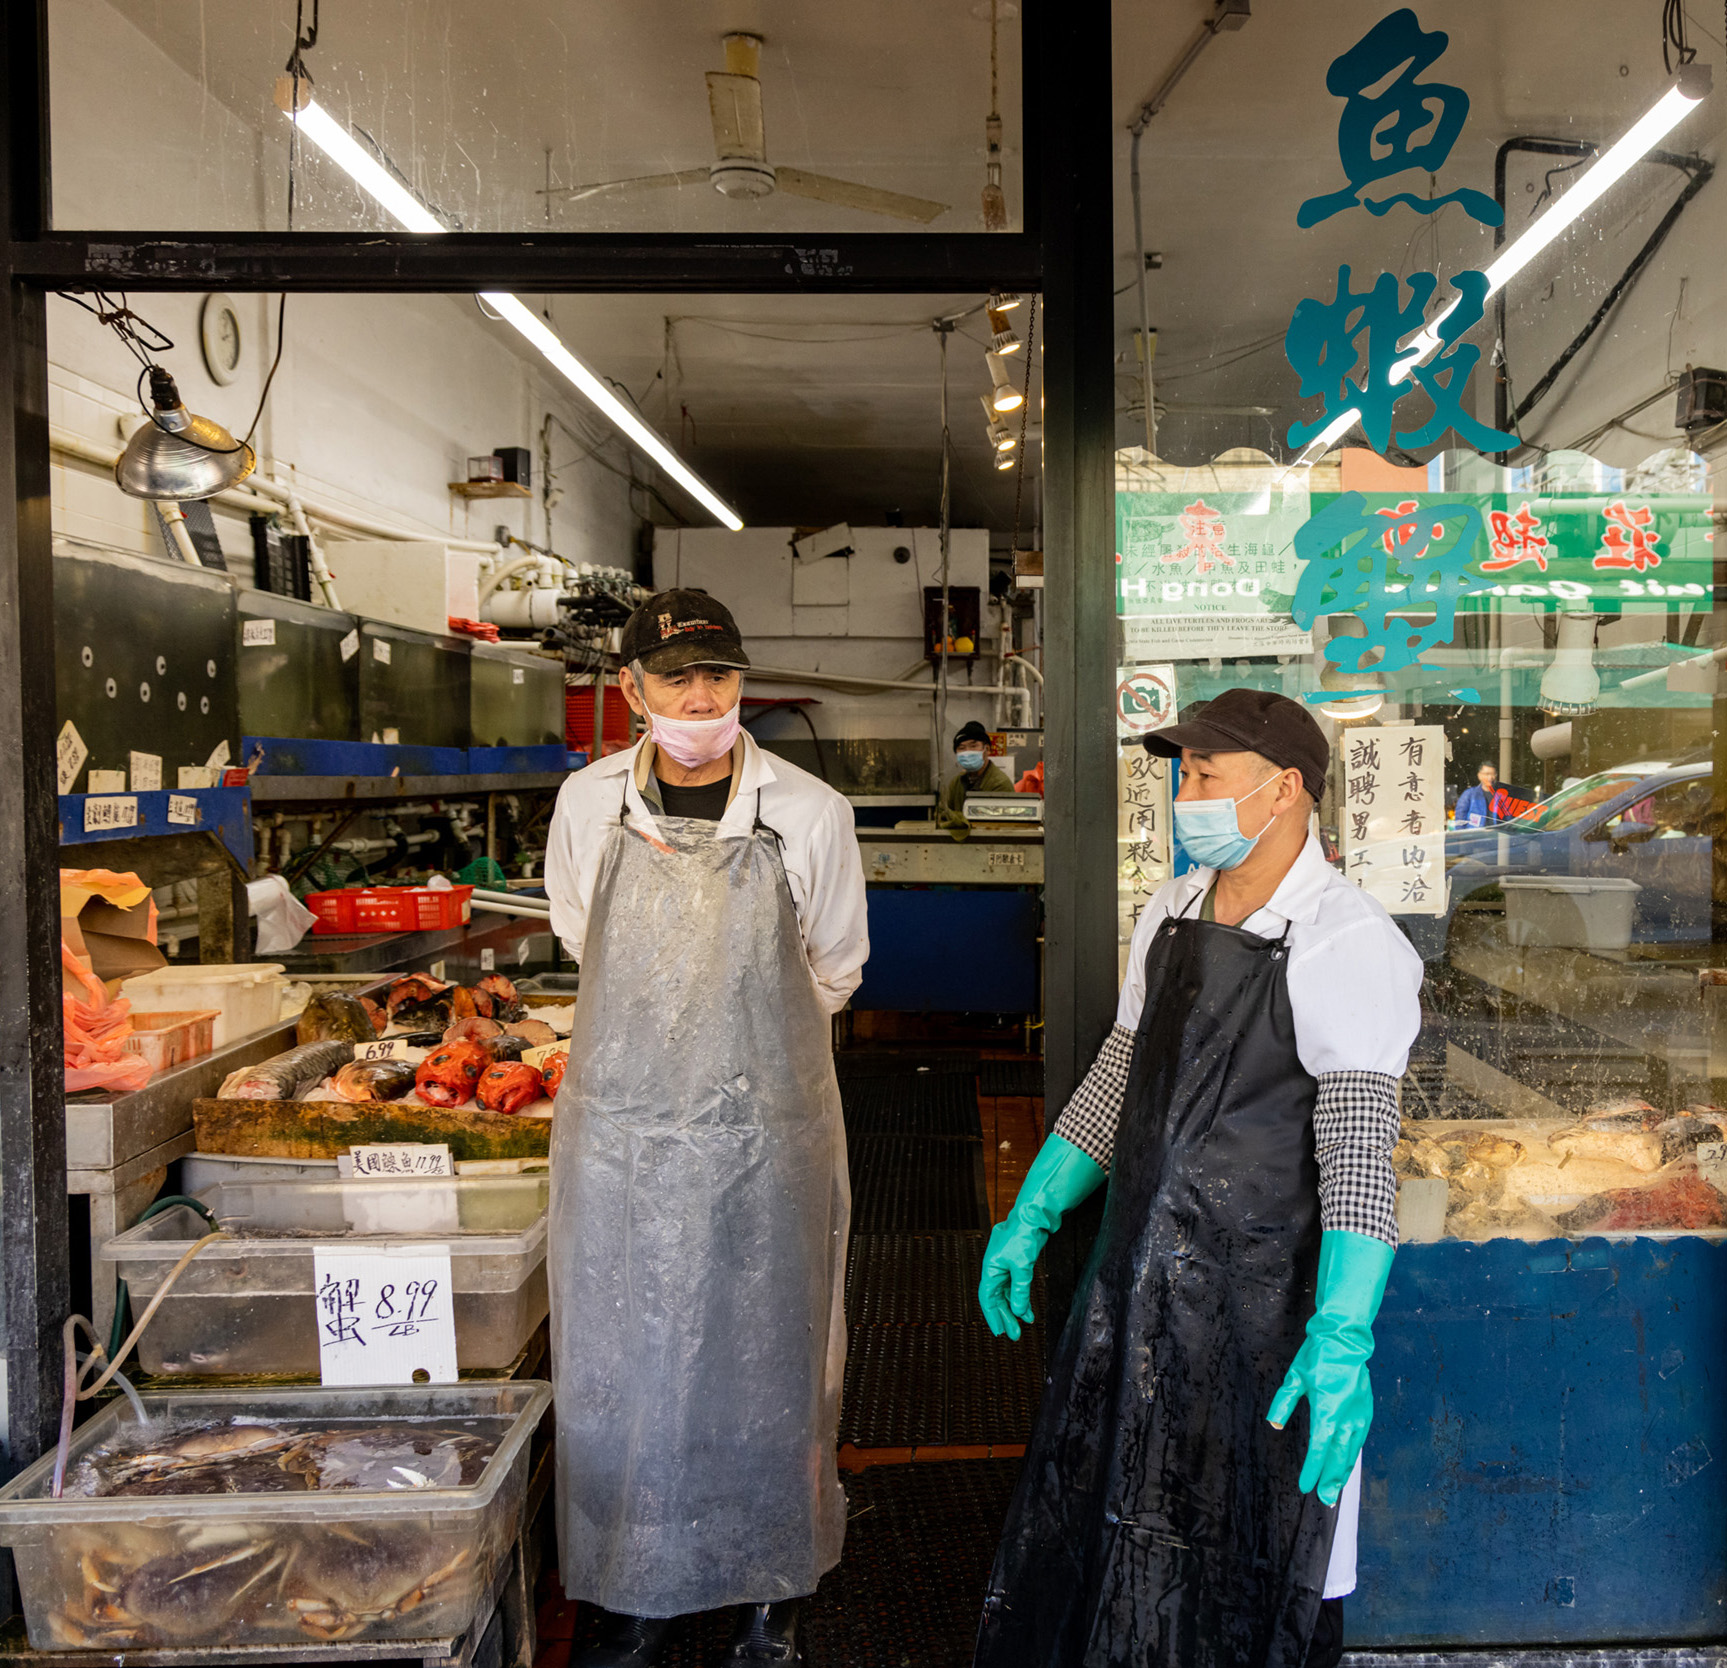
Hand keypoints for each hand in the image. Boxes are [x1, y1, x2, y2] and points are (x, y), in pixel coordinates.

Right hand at [974, 1135, 1106, 1341]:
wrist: (1034, 1214)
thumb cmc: (1024, 1236)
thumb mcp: (1023, 1267)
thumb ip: (1020, 1291)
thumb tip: (1019, 1312)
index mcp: (990, 1267)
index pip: (988, 1298)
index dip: (993, 1316)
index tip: (1001, 1333)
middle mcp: (995, 1266)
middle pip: (997, 1297)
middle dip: (1005, 1316)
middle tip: (1014, 1335)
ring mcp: (1005, 1263)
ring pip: (1007, 1292)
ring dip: (1015, 1308)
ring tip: (1025, 1324)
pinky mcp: (1016, 1260)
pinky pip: (1016, 1284)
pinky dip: (1021, 1297)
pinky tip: (1029, 1309)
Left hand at [1266, 1336, 1369, 1505]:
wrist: (1345, 1341)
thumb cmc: (1318, 1357)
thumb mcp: (1294, 1378)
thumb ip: (1283, 1403)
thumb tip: (1275, 1424)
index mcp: (1327, 1412)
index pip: (1318, 1449)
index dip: (1312, 1470)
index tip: (1305, 1486)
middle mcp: (1346, 1419)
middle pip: (1338, 1458)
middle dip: (1331, 1481)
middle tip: (1325, 1501)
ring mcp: (1360, 1417)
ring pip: (1351, 1453)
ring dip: (1343, 1473)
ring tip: (1336, 1490)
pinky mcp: (1366, 1412)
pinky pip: (1359, 1441)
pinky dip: (1352, 1456)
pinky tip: (1346, 1463)